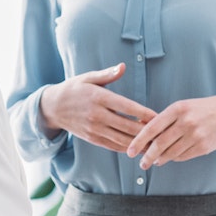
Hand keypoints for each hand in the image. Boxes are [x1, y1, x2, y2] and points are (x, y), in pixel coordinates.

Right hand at [39, 65, 156, 153]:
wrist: (53, 107)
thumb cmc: (74, 89)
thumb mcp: (88, 77)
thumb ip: (107, 74)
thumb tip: (123, 66)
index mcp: (99, 97)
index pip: (127, 107)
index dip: (144, 113)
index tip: (159, 116)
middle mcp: (97, 115)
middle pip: (128, 126)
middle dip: (147, 131)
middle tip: (163, 133)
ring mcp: (94, 129)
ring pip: (122, 139)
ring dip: (140, 143)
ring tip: (156, 144)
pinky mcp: (92, 139)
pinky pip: (113, 146)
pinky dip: (128, 148)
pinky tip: (140, 148)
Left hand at [127, 93, 215, 169]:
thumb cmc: (203, 108)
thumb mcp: (183, 107)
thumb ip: (165, 119)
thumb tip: (144, 134)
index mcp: (178, 109)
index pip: (152, 128)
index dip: (138, 141)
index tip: (130, 152)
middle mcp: (186, 122)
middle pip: (160, 144)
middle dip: (147, 156)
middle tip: (141, 163)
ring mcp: (196, 136)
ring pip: (171, 153)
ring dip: (160, 159)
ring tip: (154, 161)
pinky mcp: (203, 147)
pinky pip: (183, 157)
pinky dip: (174, 159)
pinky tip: (170, 158)